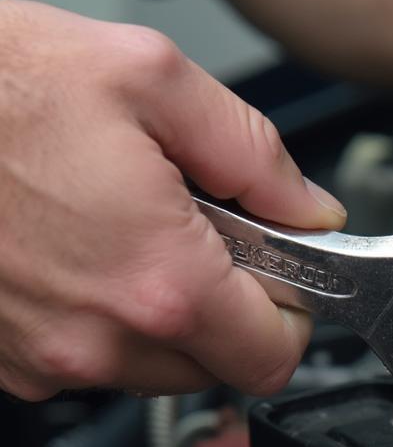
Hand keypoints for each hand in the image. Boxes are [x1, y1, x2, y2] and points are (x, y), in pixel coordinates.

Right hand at [0, 0, 346, 399]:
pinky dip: (100, 317)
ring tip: (123, 230)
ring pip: (153, 368)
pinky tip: (77, 250)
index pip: (274, 358)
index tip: (279, 279)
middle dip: (226, 309)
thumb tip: (309, 211)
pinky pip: (87, 359)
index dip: (290, 316)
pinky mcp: (5, 359)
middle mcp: (101, 341)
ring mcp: (45, 359)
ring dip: (161, 314)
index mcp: (161, 283)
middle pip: (216, 366)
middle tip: (196, 235)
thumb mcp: (149, 78)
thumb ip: (257, 156)